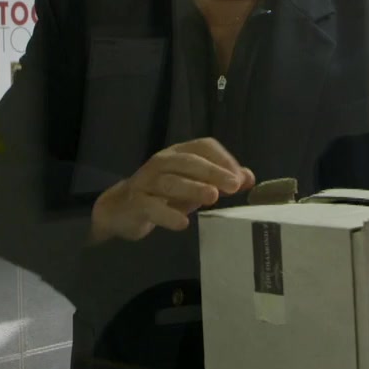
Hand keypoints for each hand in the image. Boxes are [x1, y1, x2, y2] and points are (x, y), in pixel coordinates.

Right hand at [89, 137, 254, 243]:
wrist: (120, 210)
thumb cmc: (163, 195)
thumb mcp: (193, 186)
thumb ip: (220, 181)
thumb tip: (249, 178)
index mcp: (178, 153)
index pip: (203, 146)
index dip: (224, 159)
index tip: (241, 178)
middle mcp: (162, 162)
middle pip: (188, 161)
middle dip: (212, 172)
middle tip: (233, 186)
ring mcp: (146, 181)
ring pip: (170, 181)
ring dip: (193, 188)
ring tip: (213, 198)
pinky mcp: (135, 202)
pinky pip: (151, 206)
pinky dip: (167, 214)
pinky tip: (182, 223)